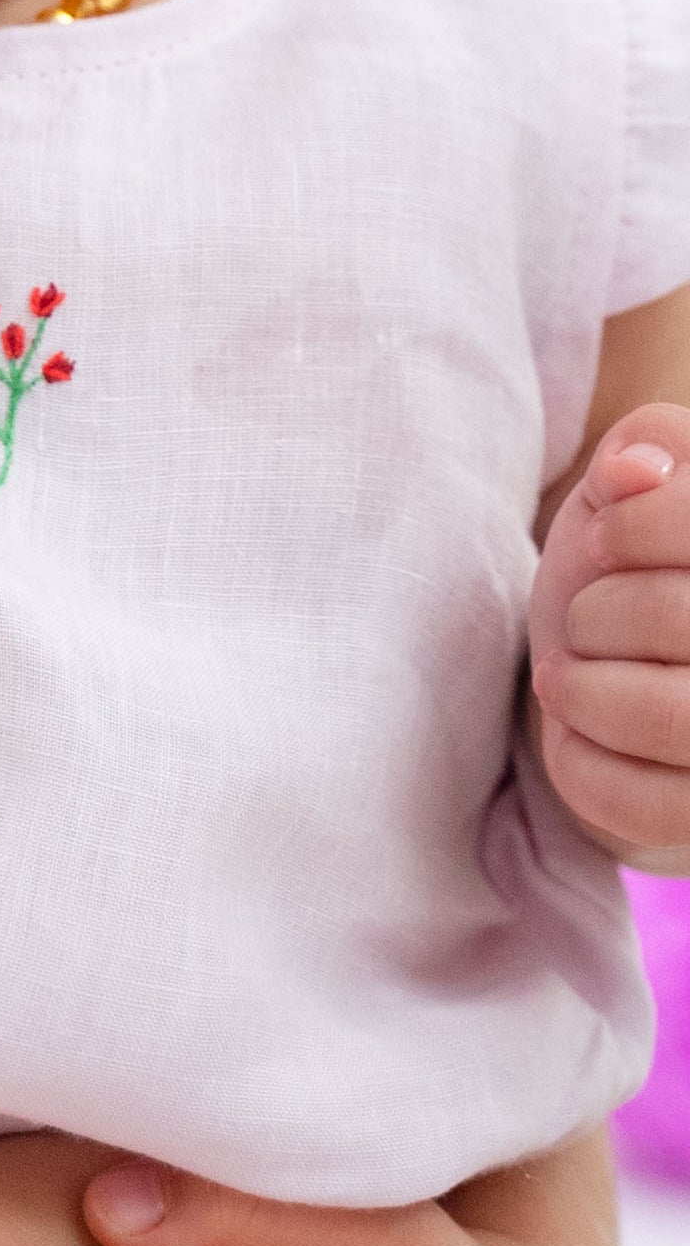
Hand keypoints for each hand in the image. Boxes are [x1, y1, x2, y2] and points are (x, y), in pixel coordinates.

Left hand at [529, 403, 689, 863]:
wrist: (650, 680)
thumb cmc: (653, 569)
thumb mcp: (653, 487)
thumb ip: (657, 443)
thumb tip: (635, 471)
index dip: (630, 527)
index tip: (601, 538)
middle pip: (682, 620)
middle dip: (600, 609)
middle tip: (582, 618)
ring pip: (672, 717)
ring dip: (584, 688)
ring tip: (566, 677)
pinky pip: (645, 802)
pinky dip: (580, 760)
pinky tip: (579, 733)